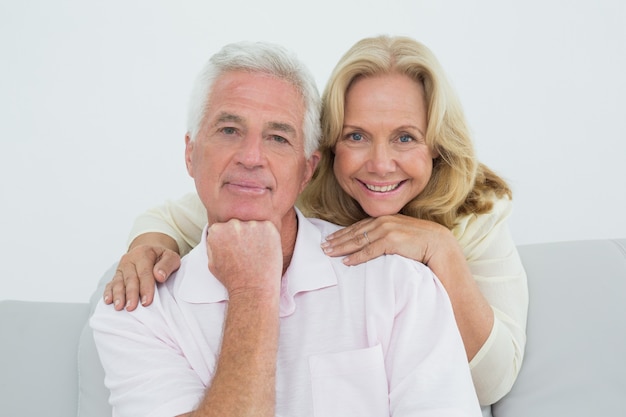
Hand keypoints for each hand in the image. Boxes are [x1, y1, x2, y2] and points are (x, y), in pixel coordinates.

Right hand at [103, 244, 180, 310]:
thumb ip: (167, 265)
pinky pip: (111, 284)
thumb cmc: (162, 258)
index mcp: (144, 253)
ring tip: (119, 307)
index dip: (145, 287)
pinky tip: (109, 301)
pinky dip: (109, 292)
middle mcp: (130, 259)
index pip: (145, 272)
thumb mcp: (171, 257)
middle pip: (130, 278)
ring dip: (118, 295)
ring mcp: (122, 268)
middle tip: (131, 307)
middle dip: (131, 294)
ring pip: (118, 282)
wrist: (151, 252)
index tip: (147, 301)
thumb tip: (159, 276)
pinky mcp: (117, 275)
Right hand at [206, 219, 281, 298]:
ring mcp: (252, 224)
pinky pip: (268, 228)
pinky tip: (265, 251)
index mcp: (217, 230)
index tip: (236, 251)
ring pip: (254, 225)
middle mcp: (233, 224)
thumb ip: (212, 244)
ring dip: (256, 235)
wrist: (253, 289)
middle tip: (247, 253)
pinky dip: (269, 237)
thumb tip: (215, 234)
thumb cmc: (233, 279)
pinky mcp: (268, 227)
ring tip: (256, 254)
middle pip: (238, 224)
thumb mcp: (212, 262)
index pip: (224, 227)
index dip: (231, 240)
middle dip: (242, 235)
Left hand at [321, 214, 452, 265]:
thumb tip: (373, 244)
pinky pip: (369, 251)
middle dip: (337, 239)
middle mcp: (384, 222)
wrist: (439, 245)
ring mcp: (387, 230)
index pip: (358, 226)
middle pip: (354, 232)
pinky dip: (356, 256)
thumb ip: (387, 235)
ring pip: (358, 240)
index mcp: (385, 219)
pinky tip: (346, 261)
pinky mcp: (392, 241)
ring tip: (329, 253)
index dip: (342, 233)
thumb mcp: (401, 235)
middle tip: (323, 247)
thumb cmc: (421, 242)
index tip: (330, 238)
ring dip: (342, 247)